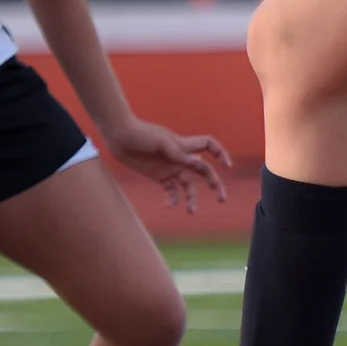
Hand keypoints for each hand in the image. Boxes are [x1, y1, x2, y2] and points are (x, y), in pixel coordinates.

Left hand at [104, 116, 233, 211]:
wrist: (119, 136)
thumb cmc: (141, 134)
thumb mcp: (160, 142)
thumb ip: (178, 153)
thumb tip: (197, 162)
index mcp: (184, 145)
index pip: (209, 146)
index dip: (220, 154)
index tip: (227, 167)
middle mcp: (181, 158)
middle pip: (204, 171)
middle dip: (214, 184)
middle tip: (221, 200)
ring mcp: (170, 168)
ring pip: (188, 185)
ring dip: (191, 198)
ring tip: (190, 211)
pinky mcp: (158, 176)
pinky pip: (170, 190)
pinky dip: (172, 199)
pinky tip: (169, 205)